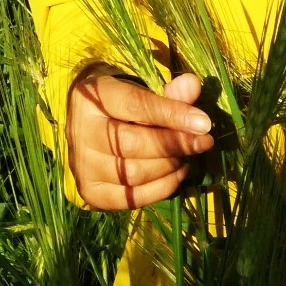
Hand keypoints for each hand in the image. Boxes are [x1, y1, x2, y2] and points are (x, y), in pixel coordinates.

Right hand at [66, 70, 214, 210]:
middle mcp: (81, 132)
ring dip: (170, 166)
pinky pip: (133, 198)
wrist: (86, 126)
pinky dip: (162, 187)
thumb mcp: (140, 89)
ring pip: (134, 173)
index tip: (204, 123)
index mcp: (91, 97)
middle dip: (175, 144)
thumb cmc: (120, 104)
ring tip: (188, 155)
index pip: (135, 106)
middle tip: (204, 141)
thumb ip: (168, 91)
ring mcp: (83, 166)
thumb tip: (193, 87)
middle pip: (133, 144)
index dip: (172, 114)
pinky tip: (177, 172)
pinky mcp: (91, 193)